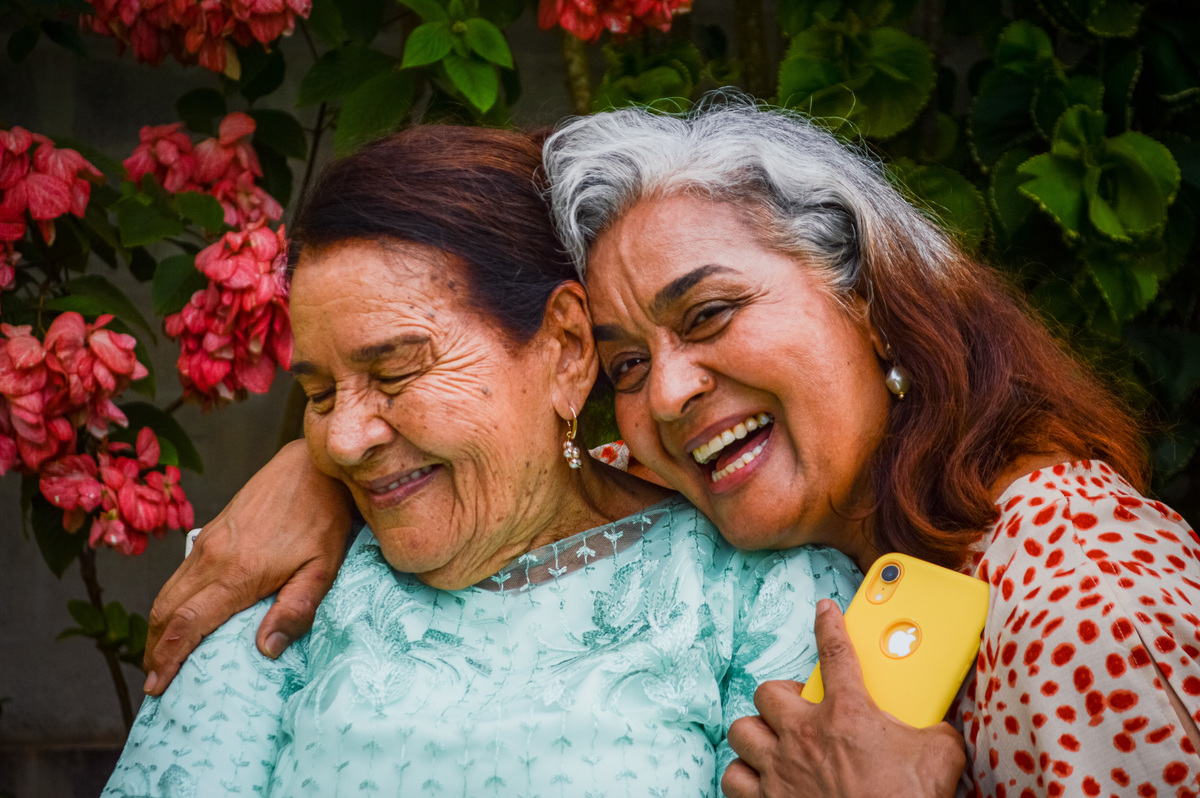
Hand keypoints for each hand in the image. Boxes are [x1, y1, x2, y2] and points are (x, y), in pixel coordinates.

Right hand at [143, 439, 353, 694]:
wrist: (312, 468)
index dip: (167, 658)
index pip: (188, 623)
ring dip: (158, 627)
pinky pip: (179, 575)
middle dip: (155, 649)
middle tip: (154, 681)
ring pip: (167, 592)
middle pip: (166, 611)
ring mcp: (208, 543)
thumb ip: (296, 609)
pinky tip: (179, 617)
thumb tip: (266, 650)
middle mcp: (213, 558)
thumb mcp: (323, 568)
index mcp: (239, 573)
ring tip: (160, 657)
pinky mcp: (211, 532)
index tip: (156, 687)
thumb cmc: (323, 519)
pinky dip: (169, 603)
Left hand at [722, 599, 964, 797]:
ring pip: (742, 730)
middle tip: (799, 710)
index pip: (836, 653)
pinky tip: (759, 777)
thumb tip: (942, 728)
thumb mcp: (939, 757)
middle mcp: (805, 736)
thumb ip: (937, 732)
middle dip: (781, 698)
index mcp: (847, 714)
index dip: (829, 625)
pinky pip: (734, 776)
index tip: (824, 611)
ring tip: (774, 742)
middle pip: (768, 693)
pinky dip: (743, 775)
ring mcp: (780, 769)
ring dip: (755, 734)